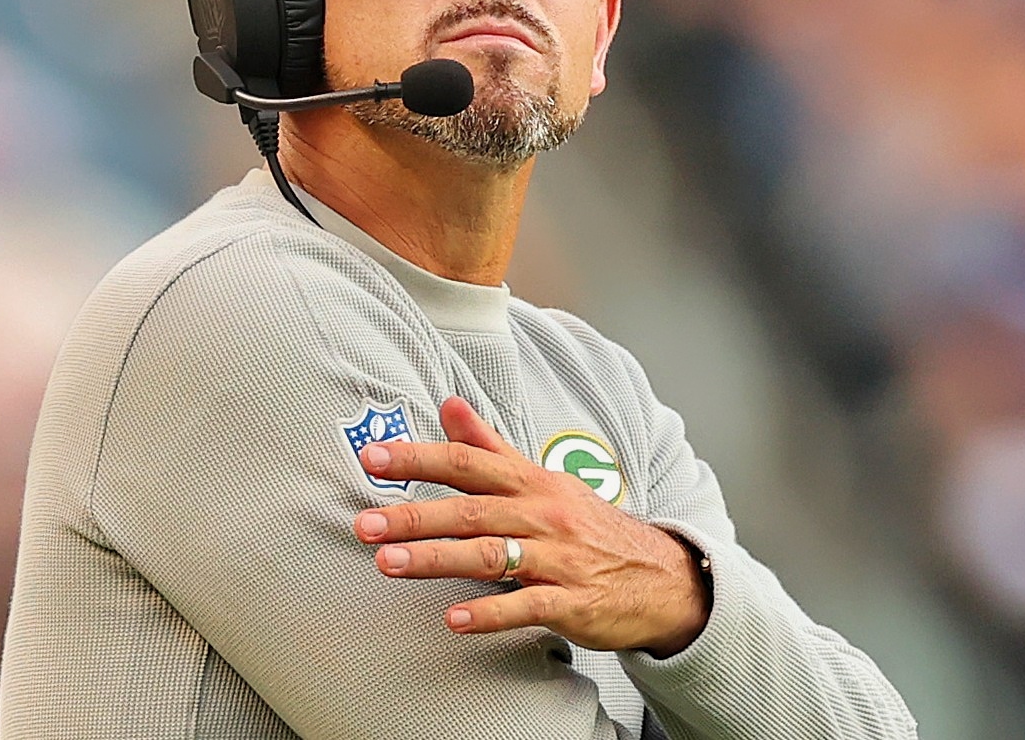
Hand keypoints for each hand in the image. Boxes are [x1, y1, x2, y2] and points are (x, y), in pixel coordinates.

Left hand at [353, 396, 709, 656]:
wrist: (661, 578)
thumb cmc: (588, 527)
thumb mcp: (543, 480)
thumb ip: (490, 446)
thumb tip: (448, 404)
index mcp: (531, 482)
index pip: (468, 462)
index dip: (419, 459)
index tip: (372, 458)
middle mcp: (543, 515)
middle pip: (471, 511)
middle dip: (413, 515)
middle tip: (363, 523)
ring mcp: (559, 559)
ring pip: (491, 555)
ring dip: (436, 560)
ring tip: (387, 564)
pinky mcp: (571, 602)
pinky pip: (526, 606)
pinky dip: (489, 613)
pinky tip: (453, 619)